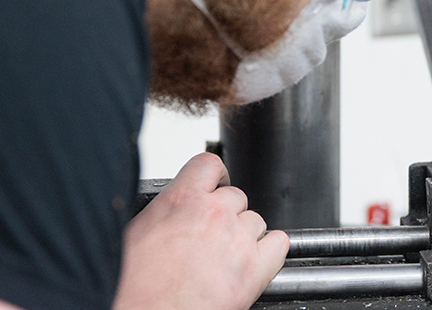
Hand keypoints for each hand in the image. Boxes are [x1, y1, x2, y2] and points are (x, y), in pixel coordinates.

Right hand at [113, 153, 288, 309]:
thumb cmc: (133, 287)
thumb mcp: (133, 233)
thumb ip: (162, 210)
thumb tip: (168, 208)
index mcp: (182, 200)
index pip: (209, 164)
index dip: (213, 178)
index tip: (212, 188)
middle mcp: (216, 214)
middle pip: (237, 197)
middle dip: (226, 214)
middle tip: (210, 237)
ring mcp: (238, 240)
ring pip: (256, 222)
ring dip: (244, 236)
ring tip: (222, 258)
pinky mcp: (255, 269)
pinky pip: (278, 245)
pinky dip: (270, 252)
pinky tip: (252, 262)